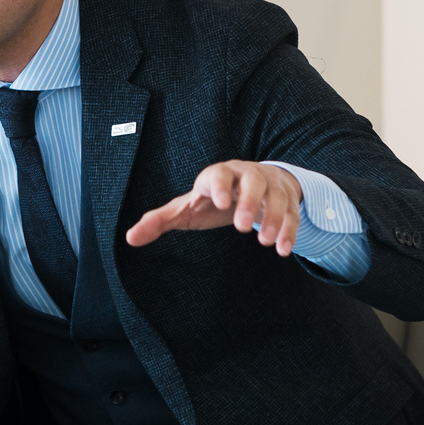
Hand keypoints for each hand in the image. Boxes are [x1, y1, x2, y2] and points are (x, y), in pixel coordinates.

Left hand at [125, 160, 302, 255]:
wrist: (252, 182)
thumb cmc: (211, 198)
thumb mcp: (186, 207)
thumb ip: (160, 221)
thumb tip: (130, 238)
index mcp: (218, 175)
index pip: (217, 174)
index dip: (218, 185)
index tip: (219, 202)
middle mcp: (245, 175)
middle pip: (252, 181)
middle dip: (249, 202)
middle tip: (242, 228)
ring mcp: (269, 185)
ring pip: (277, 197)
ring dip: (274, 219)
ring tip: (266, 244)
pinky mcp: (287, 199)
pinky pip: (293, 212)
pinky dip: (290, 230)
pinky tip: (283, 250)